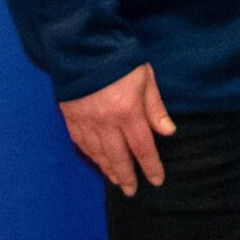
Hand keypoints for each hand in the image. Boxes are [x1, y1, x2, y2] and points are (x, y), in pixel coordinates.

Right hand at [59, 62, 174, 194]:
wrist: (82, 48)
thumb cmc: (120, 61)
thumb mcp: (145, 79)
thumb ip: (155, 108)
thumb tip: (168, 132)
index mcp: (128, 112)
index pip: (142, 147)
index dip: (150, 166)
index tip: (156, 180)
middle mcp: (106, 123)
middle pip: (118, 157)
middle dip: (127, 176)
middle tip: (132, 191)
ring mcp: (86, 122)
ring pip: (98, 154)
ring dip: (108, 170)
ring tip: (116, 180)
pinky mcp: (71, 118)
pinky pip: (82, 144)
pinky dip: (91, 156)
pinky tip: (98, 162)